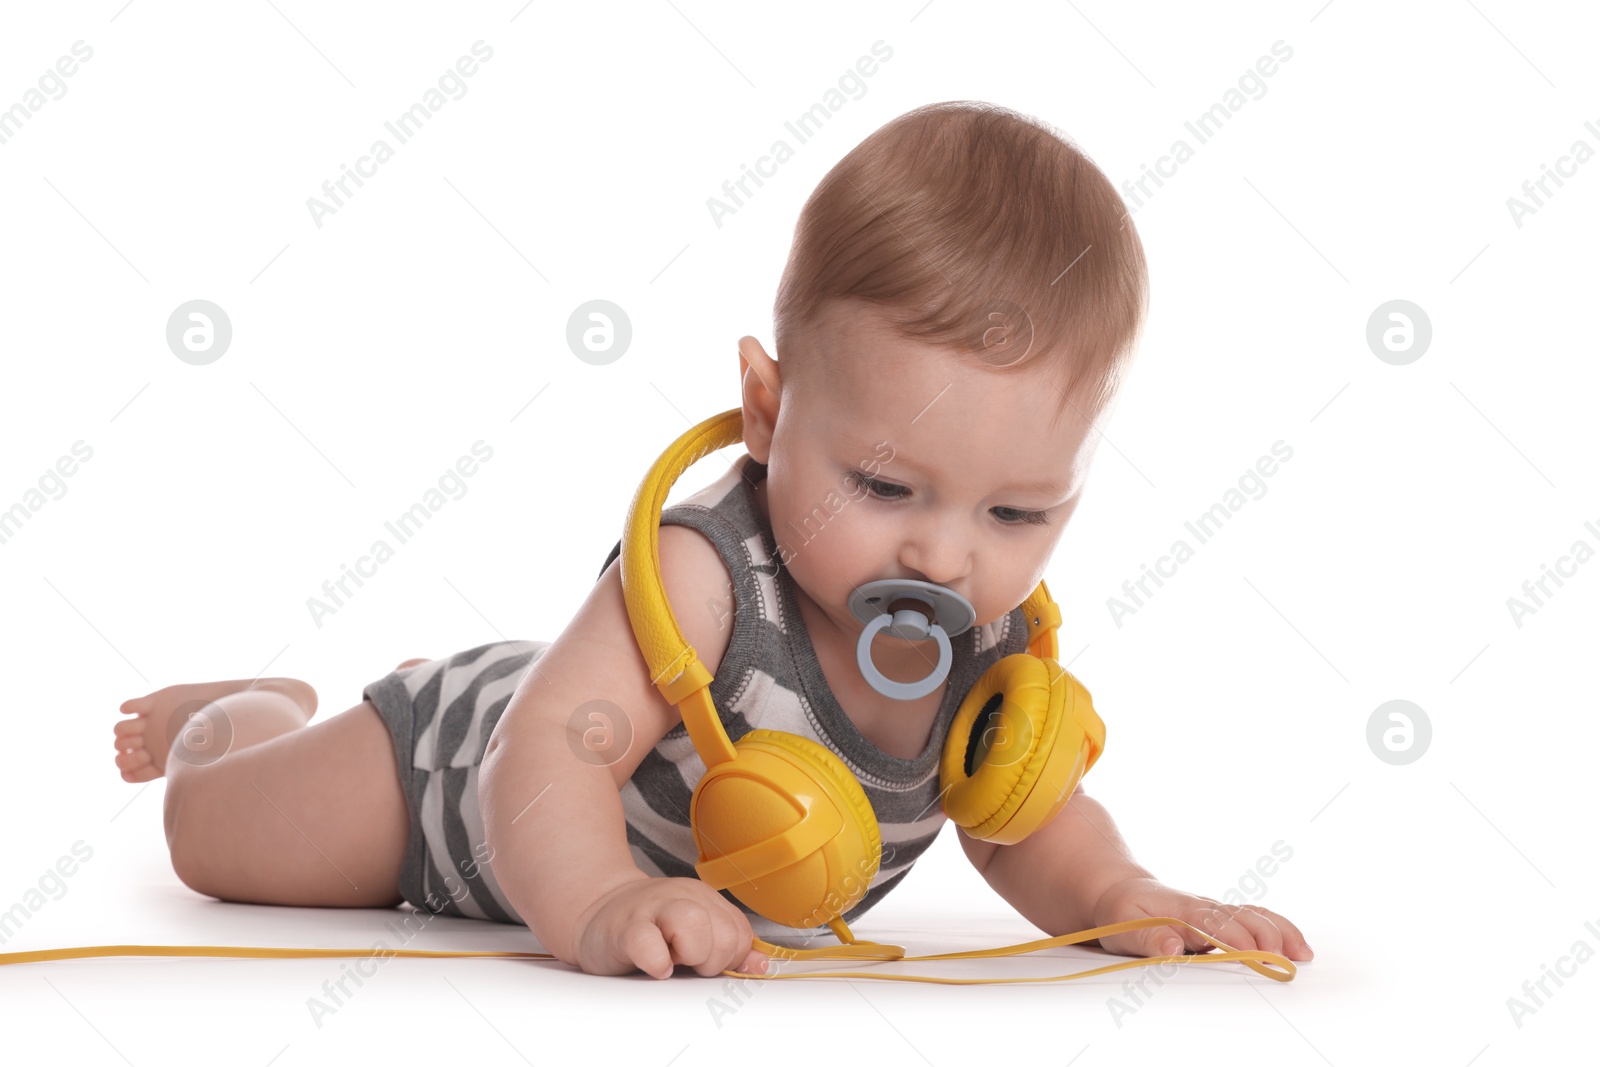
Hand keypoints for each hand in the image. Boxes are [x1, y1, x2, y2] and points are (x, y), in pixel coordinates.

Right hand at [568, 874, 770, 978]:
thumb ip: (727, 948)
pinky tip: (654, 967)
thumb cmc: (647, 928)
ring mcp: (653, 909)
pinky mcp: (625, 929)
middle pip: (726, 933)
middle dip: (712, 960)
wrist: (594, 911)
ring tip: (671, 961)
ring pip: (695, 925)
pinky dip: (656, 962)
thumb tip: (760, 965)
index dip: (729, 958)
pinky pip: (649, 944)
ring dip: (689, 954)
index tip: (704, 961)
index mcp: (704, 899)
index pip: (741, 934)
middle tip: (685, 961)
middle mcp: (682, 897)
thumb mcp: (693, 934)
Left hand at [1088, 876, 1313, 961]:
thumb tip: (1173, 948)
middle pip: (1242, 917)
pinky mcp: (1221, 917)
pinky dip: (1278, 928)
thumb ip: (1147, 938)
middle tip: (1286, 961)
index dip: (1234, 938)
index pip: (1213, 923)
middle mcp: (1203, 906)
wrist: (1120, 889)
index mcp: (1180, 909)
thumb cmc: (1121, 912)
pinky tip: (1297, 945)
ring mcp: (1214, 910)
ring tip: (1303, 954)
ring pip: (1254, 915)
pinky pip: (1254, 918)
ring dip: (1280, 932)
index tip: (1252, 955)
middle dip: (1267, 937)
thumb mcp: (1123, 927)